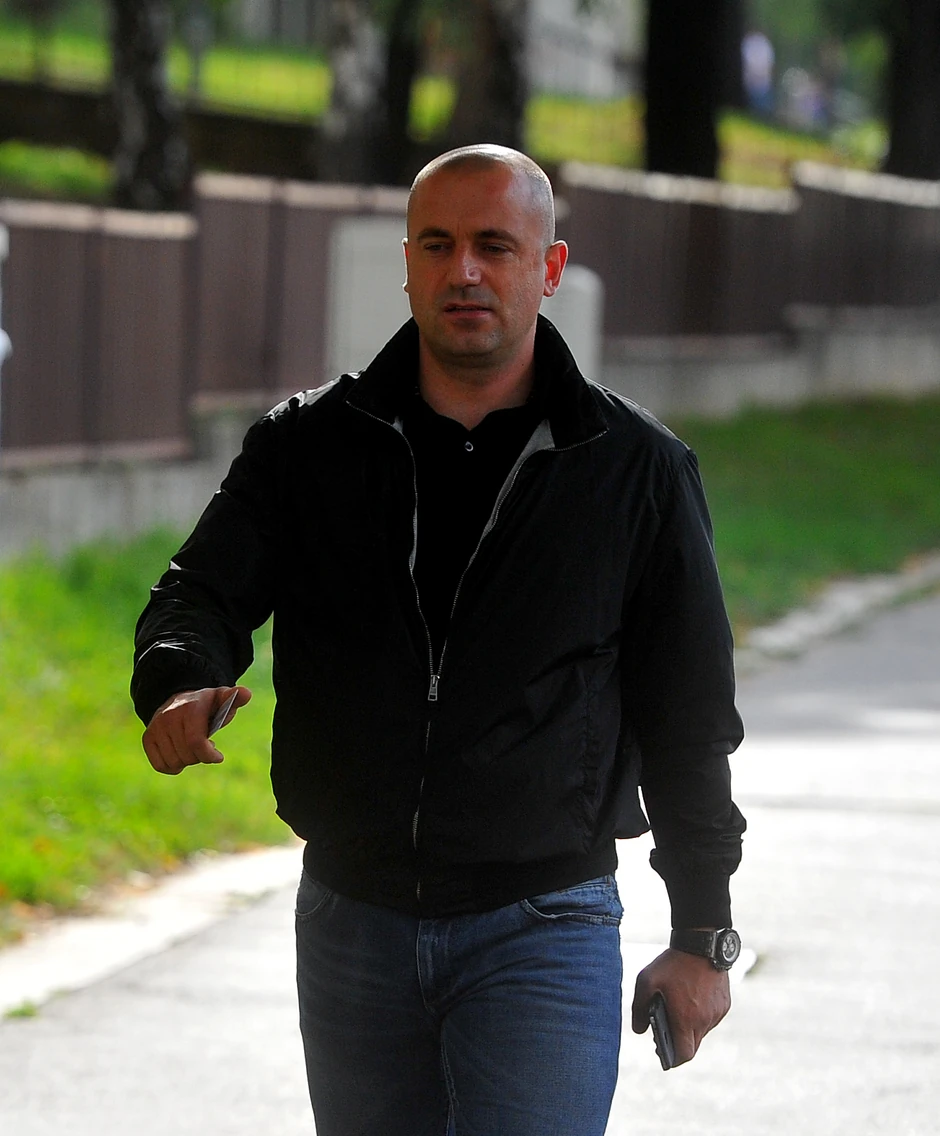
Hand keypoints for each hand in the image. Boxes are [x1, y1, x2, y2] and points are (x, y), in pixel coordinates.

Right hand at [142, 685, 251, 775]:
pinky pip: (160, 765)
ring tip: (192, 748)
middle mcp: (169, 717)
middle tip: (205, 748)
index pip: (196, 742)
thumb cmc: (207, 705)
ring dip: (187, 761)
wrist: (179, 700)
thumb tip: (246, 694)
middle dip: (200, 756)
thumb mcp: (222, 699)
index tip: (218, 757)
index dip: (209, 755)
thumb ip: (235, 698)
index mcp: (190, 708)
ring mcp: (156, 727)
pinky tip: (180, 755)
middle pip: (187, 755)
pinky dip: (172, 767)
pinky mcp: (148, 738)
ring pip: (174, 762)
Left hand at [631, 948, 730, 1065]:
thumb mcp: (646, 981)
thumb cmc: (672, 963)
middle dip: (679, 1043)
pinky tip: (690, 1001)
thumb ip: (638, 1008)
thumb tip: (639, 1030)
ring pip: (702, 1032)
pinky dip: (701, 1016)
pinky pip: (711, 1018)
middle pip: (693, 1045)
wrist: (702, 943)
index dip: (672, 1058)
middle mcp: (705, 1020)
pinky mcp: (724, 1004)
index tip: (663, 1054)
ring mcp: (717, 1013)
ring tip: (677, 1013)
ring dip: (690, 1028)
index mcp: (686, 1019)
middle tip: (666, 1034)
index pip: (684, 1054)